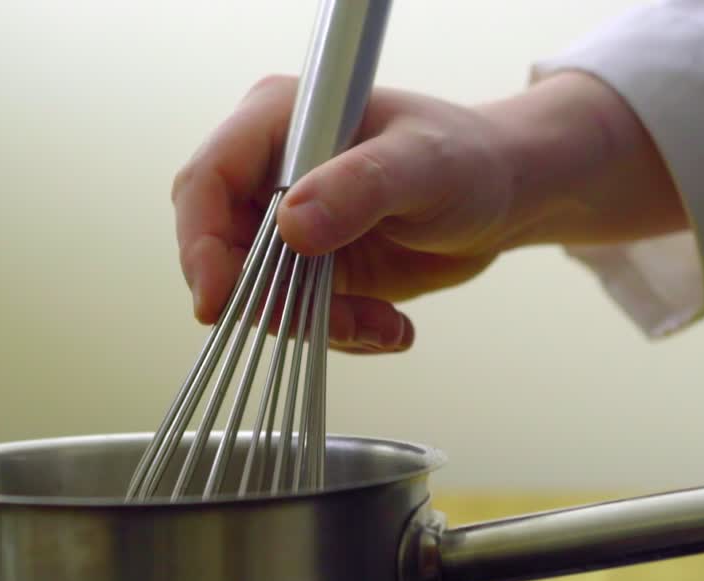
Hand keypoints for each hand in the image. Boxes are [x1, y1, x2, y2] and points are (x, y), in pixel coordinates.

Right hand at [172, 71, 685, 352]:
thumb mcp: (422, 165)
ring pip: (261, 298)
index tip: (220, 300)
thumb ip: (360, 187)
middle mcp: (270, 173)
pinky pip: (299, 318)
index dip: (200, 244)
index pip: (206, 183)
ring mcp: (287, 225)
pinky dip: (341, 335)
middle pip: (219, 251)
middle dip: (270, 301)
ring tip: (381, 324)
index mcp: (279, 122)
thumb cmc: (469, 159)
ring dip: (317, 326)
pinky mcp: (310, 269)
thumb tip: (292, 225)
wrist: (503, 197)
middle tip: (333, 323)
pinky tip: (390, 326)